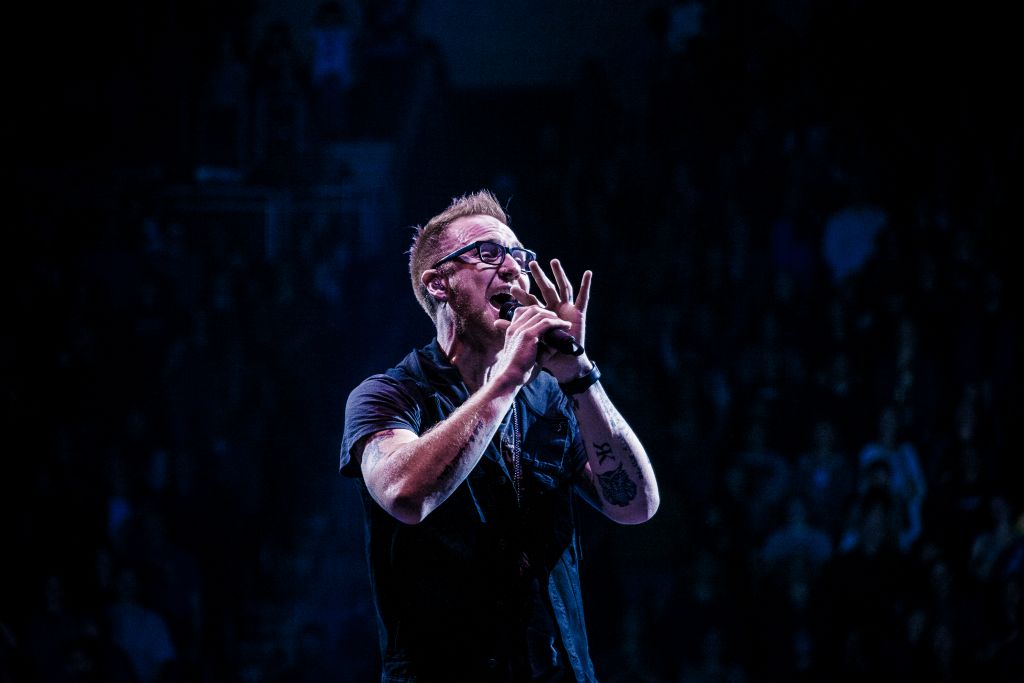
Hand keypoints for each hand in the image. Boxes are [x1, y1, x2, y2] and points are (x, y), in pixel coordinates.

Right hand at [491, 301, 573, 388]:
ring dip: (555, 317)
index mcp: (511, 330)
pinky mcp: (528, 335)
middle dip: (547, 312)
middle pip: (533, 309)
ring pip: (540, 314)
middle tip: (558, 320)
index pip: (523, 311)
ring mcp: (521, 330)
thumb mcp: (530, 354)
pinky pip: (546, 323)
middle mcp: (515, 327)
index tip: (549, 319)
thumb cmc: (520, 369)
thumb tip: (556, 342)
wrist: (511, 378)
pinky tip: (566, 326)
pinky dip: (558, 323)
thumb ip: (542, 346)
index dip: (537, 312)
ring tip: (564, 324)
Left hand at [496, 259, 592, 382]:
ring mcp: (567, 309)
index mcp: (543, 314)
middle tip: (531, 264)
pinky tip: (588, 273)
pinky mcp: (578, 313)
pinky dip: (586, 285)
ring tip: (554, 261)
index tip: (513, 284)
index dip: (523, 292)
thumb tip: (495, 321)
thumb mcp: (529, 337)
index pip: (532, 300)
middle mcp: (555, 308)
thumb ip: (514, 327)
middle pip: (546, 289)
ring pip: (563, 288)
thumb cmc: (548, 352)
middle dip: (539, 276)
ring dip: (559, 274)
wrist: (564, 363)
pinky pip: (583, 297)